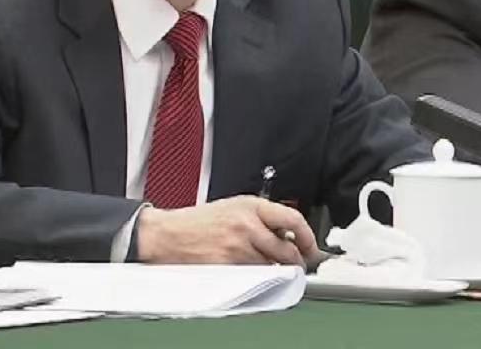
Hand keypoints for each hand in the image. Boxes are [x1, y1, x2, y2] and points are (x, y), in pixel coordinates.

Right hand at [136, 196, 317, 265]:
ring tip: (266, 264)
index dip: (307, 236)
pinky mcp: (229, 265)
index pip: (291, 219)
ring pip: (272, 265)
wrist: (169, 234)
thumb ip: (260, 218)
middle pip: (286, 249)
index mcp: (250, 205)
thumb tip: (286, 234)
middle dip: (296, 261)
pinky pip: (254, 275)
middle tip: (297, 264)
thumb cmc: (198, 222)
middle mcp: (247, 224)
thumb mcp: (233, 207)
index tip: (311, 246)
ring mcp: (238, 246)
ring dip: (275, 269)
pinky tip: (249, 269)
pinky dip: (258, 275)